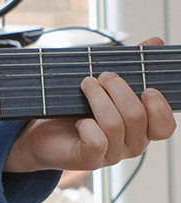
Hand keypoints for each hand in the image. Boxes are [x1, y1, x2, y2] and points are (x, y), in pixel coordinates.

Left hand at [4, 36, 175, 174]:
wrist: (38, 132)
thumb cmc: (75, 107)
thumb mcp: (104, 84)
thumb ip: (132, 66)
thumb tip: (155, 41)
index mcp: (141, 129)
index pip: (164, 127)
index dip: (160, 108)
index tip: (146, 88)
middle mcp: (131, 145)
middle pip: (136, 117)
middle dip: (118, 89)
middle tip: (100, 75)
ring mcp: (111, 155)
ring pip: (115, 125)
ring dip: (98, 99)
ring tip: (86, 84)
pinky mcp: (89, 160)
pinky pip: (97, 141)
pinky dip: (87, 125)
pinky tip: (79, 118)